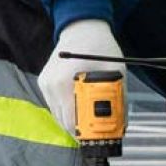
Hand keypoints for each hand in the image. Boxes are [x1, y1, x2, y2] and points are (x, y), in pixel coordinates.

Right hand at [39, 19, 121, 133]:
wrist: (81, 28)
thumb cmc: (100, 46)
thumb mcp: (116, 71)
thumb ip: (118, 99)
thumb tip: (121, 125)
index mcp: (65, 81)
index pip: (72, 120)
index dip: (86, 133)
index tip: (100, 136)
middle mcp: (51, 85)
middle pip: (64, 122)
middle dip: (83, 129)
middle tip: (99, 131)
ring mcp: (45, 84)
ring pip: (59, 116)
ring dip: (75, 121)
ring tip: (93, 118)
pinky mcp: (45, 83)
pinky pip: (56, 106)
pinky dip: (69, 110)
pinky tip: (81, 105)